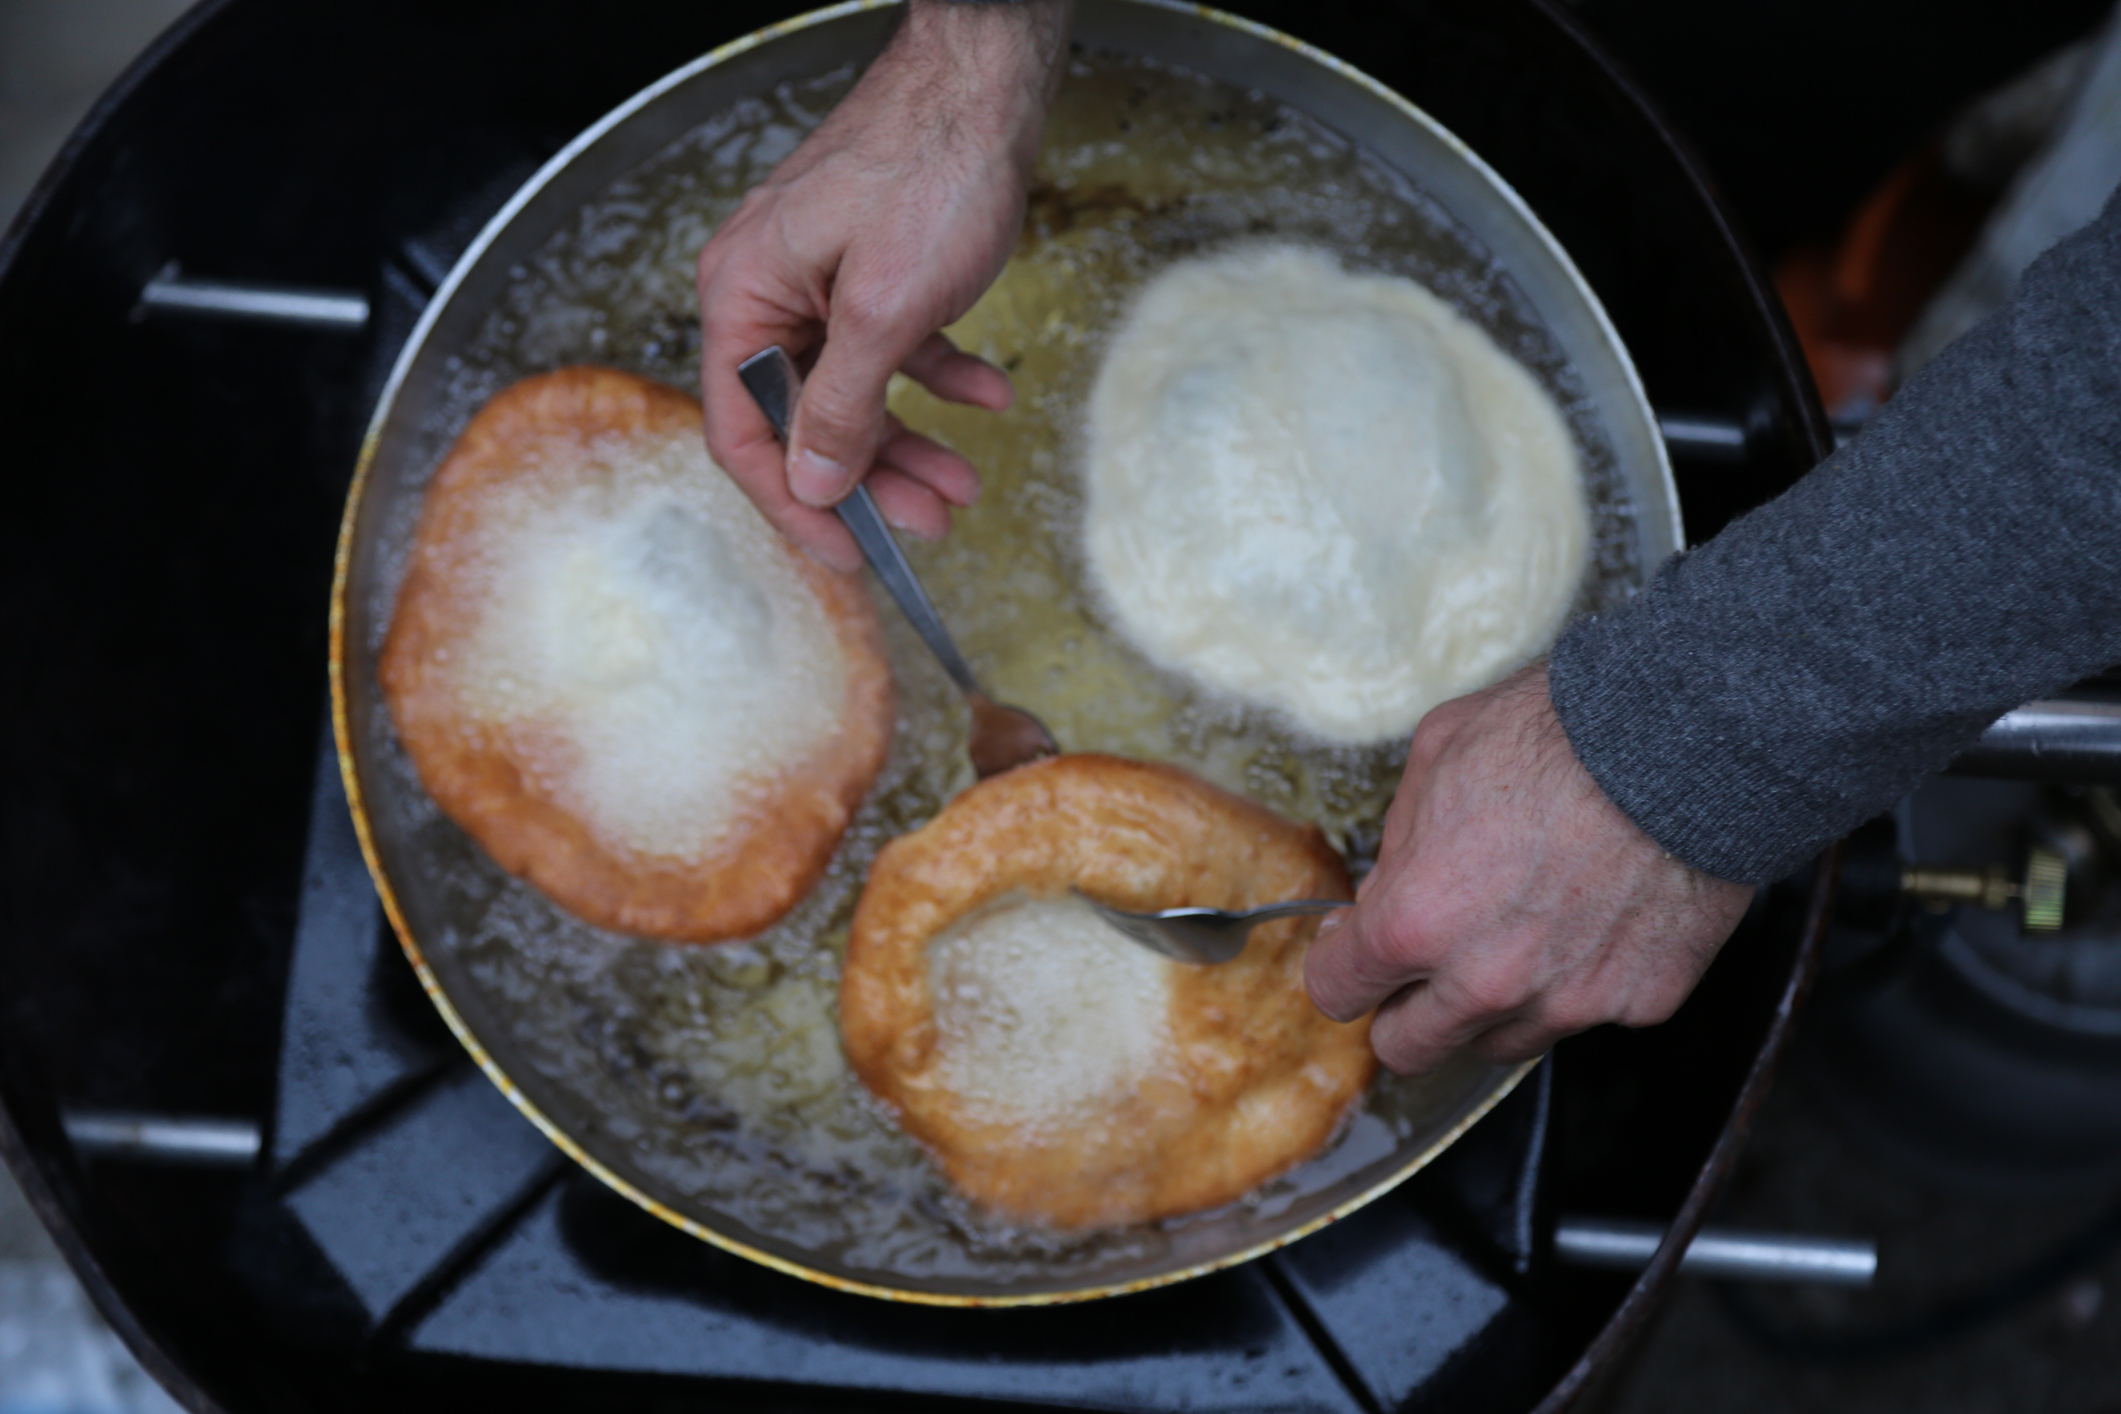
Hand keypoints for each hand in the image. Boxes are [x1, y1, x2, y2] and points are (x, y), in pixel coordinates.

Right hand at [697, 0, 1072, 570]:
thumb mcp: (885, 311)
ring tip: (963, 481)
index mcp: (742, 297)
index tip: (848, 555)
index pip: (743, 432)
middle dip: (869, 479)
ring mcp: (818, 278)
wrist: (986, 80)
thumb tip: (814, 482)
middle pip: (802, 418)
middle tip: (930, 522)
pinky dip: (937, 377)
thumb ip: (842, 406)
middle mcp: (767, 291)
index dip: (794, 503)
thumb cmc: (931, 170)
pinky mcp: (868, 267)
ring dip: (908, 441)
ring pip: (852, 391)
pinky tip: (987, 396)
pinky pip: (891, 347)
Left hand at [1305, 663, 1753, 1074]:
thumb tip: (1382, 895)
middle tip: (1418, 967)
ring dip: (1487, 1007)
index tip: (1352, 947)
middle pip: (1408, 1049)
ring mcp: (1566, 1003)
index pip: (1335, 991)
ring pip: (1496, 1046)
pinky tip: (1589, 920)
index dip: (1338, 963)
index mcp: (1415, 923)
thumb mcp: (1436, 757)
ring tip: (1511, 937)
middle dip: (1400, 1010)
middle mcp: (1485, 983)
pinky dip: (1575, 983)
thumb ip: (1398, 846)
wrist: (1687, 740)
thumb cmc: (1558, 734)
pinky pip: (1585, 1015)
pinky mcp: (1638, 1002)